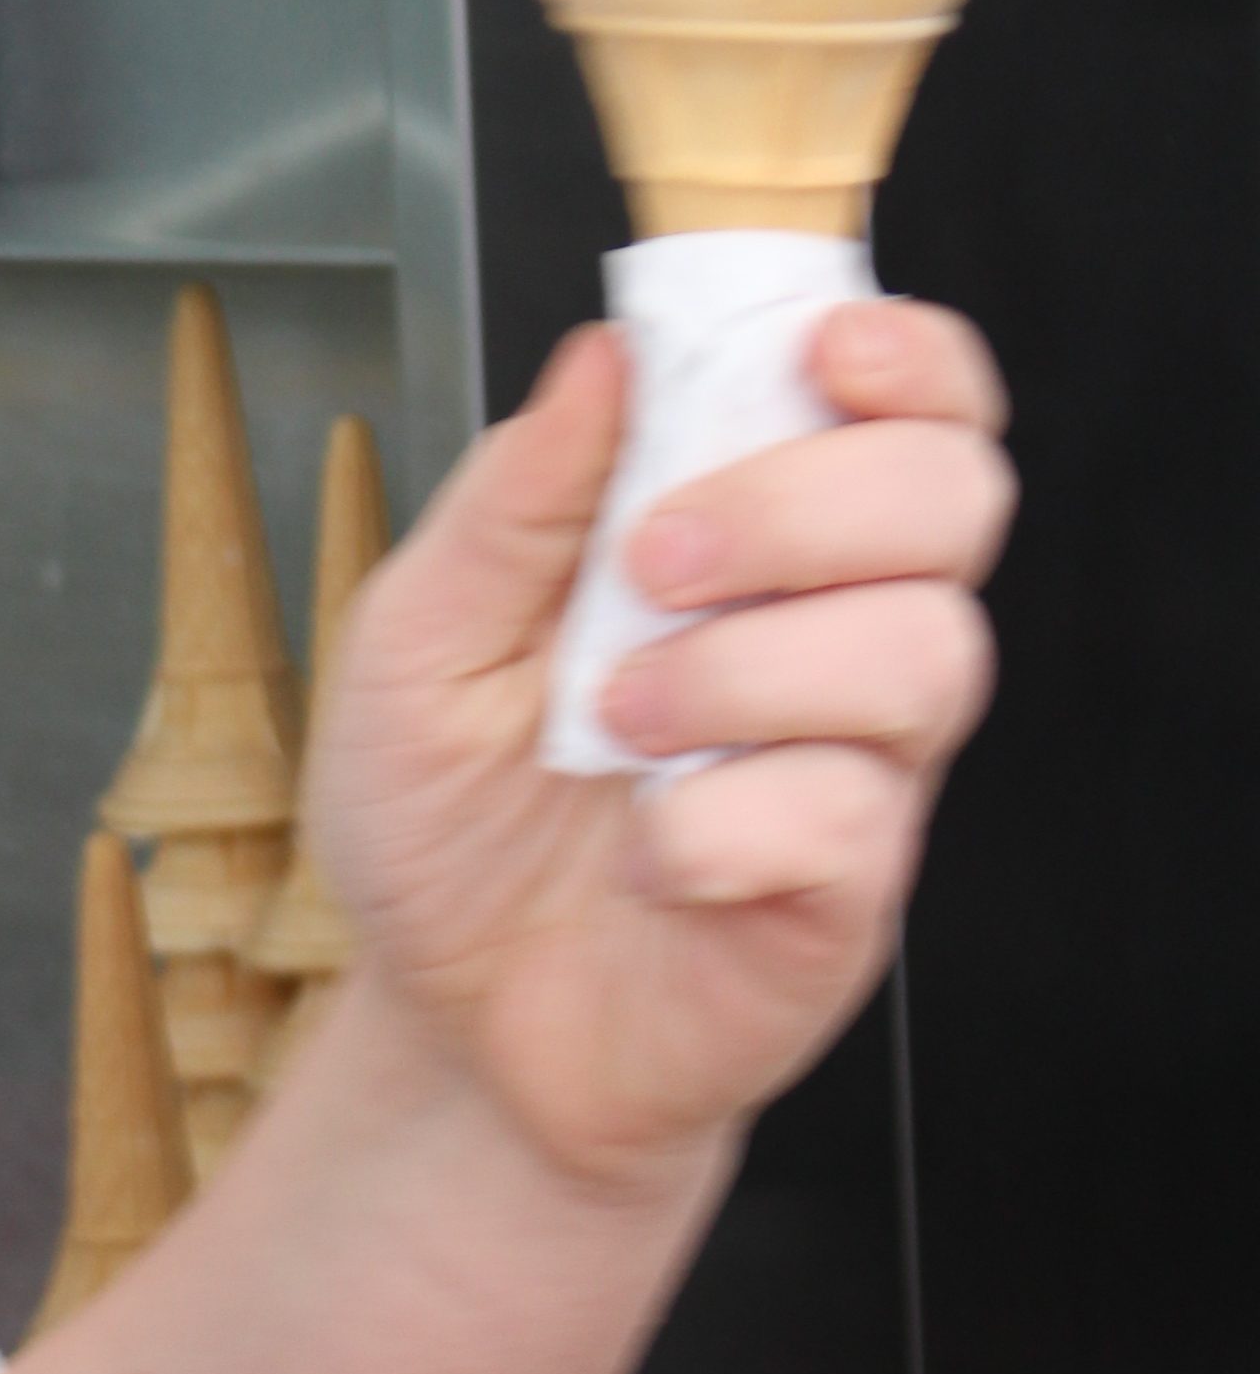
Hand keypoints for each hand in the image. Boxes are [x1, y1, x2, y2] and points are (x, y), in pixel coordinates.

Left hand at [313, 298, 1011, 1191]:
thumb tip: (604, 353)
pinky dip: (722, 825)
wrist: (443, 1020)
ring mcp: (858, 765)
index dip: (905, 357)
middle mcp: (834, 632)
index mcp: (753, 537)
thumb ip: (517, 497)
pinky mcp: (849, 893)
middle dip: (811, 501)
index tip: (820, 353)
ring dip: (750, 669)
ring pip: (924, 652)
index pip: (909, 404)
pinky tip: (647, 852)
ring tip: (618, 721)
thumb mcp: (421, 632)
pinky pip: (852, 818)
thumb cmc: (447, 816)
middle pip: (952, 496)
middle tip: (660, 563)